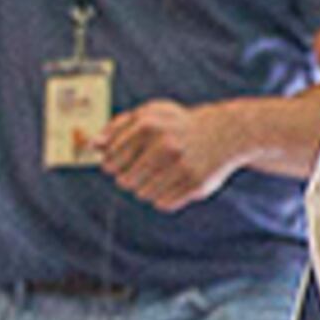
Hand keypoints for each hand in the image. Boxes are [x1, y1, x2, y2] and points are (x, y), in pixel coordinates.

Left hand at [100, 100, 246, 209]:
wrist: (227, 132)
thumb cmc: (178, 124)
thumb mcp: (149, 115)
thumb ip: (117, 128)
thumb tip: (92, 146)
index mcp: (147, 125)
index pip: (110, 162)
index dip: (113, 164)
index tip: (124, 161)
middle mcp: (165, 145)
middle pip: (124, 181)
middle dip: (130, 178)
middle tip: (145, 168)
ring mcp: (183, 166)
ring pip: (143, 194)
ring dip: (147, 189)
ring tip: (161, 174)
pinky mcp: (197, 185)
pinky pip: (164, 204)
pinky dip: (164, 197)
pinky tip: (175, 182)